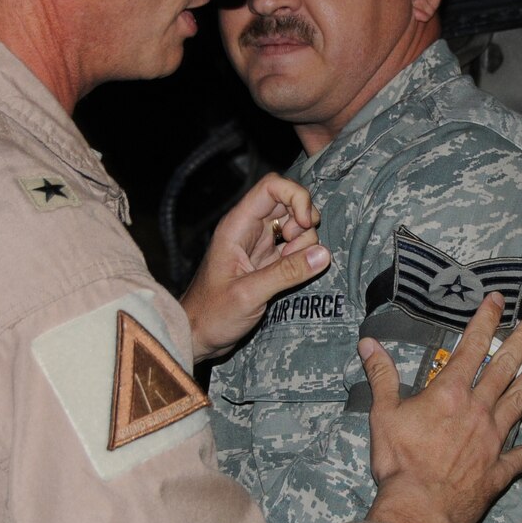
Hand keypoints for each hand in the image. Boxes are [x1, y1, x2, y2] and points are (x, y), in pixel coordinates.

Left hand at [180, 174, 328, 361]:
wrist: (198, 335)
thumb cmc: (211, 315)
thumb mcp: (249, 294)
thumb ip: (286, 273)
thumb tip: (323, 254)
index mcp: (237, 226)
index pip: (272, 186)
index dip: (296, 197)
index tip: (306, 224)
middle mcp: (249, 229)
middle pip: (288, 202)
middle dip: (303, 223)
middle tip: (296, 251)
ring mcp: (259, 245)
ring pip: (294, 225)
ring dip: (304, 243)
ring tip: (290, 267)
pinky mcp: (267, 262)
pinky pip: (293, 247)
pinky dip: (300, 257)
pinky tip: (292, 275)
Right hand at [362, 293, 521, 522]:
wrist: (418, 508)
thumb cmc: (399, 462)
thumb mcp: (383, 414)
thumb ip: (381, 376)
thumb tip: (369, 343)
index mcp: (450, 393)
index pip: (472, 347)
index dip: (485, 320)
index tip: (497, 300)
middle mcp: (478, 410)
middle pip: (505, 368)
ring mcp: (493, 439)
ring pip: (521, 402)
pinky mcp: (499, 469)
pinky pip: (521, 456)